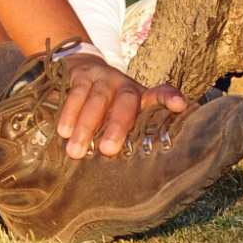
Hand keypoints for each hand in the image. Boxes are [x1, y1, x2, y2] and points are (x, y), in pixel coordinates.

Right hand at [53, 53, 191, 158]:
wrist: (81, 68)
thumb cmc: (107, 105)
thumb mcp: (122, 115)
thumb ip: (129, 134)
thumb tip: (138, 175)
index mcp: (140, 97)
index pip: (160, 93)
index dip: (169, 97)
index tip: (179, 105)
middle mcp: (124, 86)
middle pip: (126, 102)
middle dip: (117, 126)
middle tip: (107, 150)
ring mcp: (103, 78)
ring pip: (97, 100)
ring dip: (86, 126)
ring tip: (76, 151)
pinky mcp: (81, 74)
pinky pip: (76, 93)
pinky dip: (69, 113)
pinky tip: (63, 131)